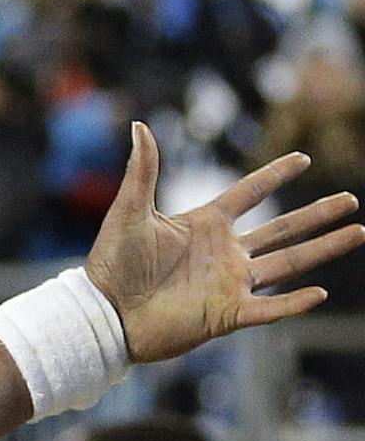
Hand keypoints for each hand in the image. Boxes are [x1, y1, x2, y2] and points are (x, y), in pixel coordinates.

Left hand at [86, 123, 363, 363]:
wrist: (102, 315)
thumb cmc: (110, 266)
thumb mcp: (128, 212)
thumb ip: (142, 171)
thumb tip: (139, 125)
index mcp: (204, 225)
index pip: (249, 193)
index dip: (274, 175)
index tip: (301, 158)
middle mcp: (224, 253)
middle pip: (282, 229)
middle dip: (318, 215)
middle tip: (351, 200)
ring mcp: (228, 284)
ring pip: (288, 263)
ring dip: (323, 248)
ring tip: (357, 231)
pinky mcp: (225, 315)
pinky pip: (269, 308)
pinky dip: (294, 303)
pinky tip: (320, 292)